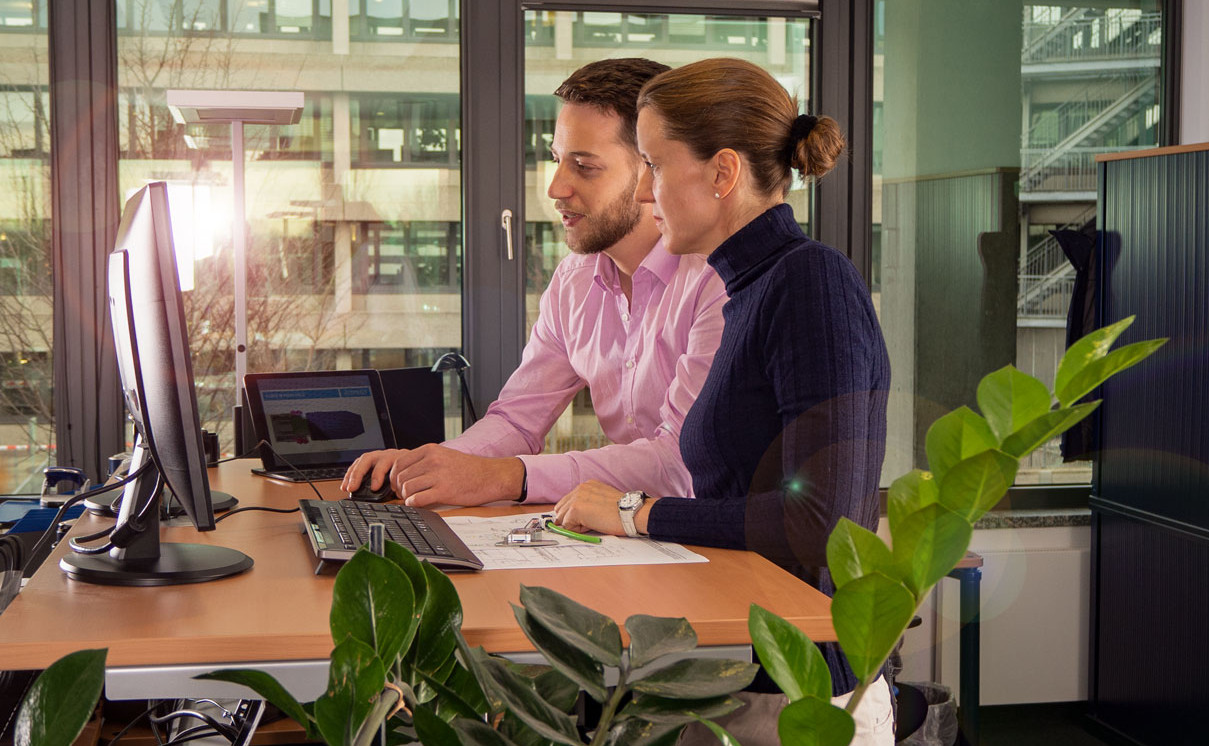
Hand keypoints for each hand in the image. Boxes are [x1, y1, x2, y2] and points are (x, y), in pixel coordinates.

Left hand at [343, 445, 524, 507]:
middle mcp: (432, 460)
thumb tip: (404, 473)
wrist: (491, 476)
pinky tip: (418, 503)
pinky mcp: (444, 491)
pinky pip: (418, 499)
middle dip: (399, 489)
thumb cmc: (469, 469)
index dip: (394, 477)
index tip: (398, 484)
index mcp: (430, 450)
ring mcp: (438, 475)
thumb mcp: (445, 455)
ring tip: (414, 499)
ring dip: (406, 497)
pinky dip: (413, 504)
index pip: (399, 463)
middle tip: (404, 495)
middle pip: (401, 477)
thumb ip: (425, 461)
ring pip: (407, 488)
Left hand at [553, 480, 655, 536]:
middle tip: (588, 524)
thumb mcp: (603, 501)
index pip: (568, 501)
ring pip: (562, 517)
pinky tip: (592, 525)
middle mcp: (580, 488)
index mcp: (587, 485)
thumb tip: (574, 518)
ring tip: (593, 523)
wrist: (631, 512)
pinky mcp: (576, 509)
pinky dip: (577, 530)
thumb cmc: (623, 511)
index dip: (573, 514)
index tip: (583, 520)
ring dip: (574, 524)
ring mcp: (577, 498)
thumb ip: (589, 504)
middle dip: (570, 519)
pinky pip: (567, 525)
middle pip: (561, 508)